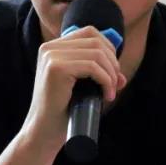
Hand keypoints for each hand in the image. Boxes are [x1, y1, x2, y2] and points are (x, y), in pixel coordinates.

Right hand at [21, 26, 125, 148]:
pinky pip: (93, 67)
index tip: (113, 72)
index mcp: (53, 48)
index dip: (108, 49)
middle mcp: (49, 47)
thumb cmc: (63, 112)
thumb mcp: (82, 88)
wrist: (43, 132)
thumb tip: (122, 76)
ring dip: (111, 73)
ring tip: (110, 92)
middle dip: (113, 63)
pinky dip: (106, 80)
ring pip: (97, 54)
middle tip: (115, 85)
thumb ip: (99, 75)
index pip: (90, 33)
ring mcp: (51, 56)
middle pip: (96, 41)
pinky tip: (107, 95)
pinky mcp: (56, 68)